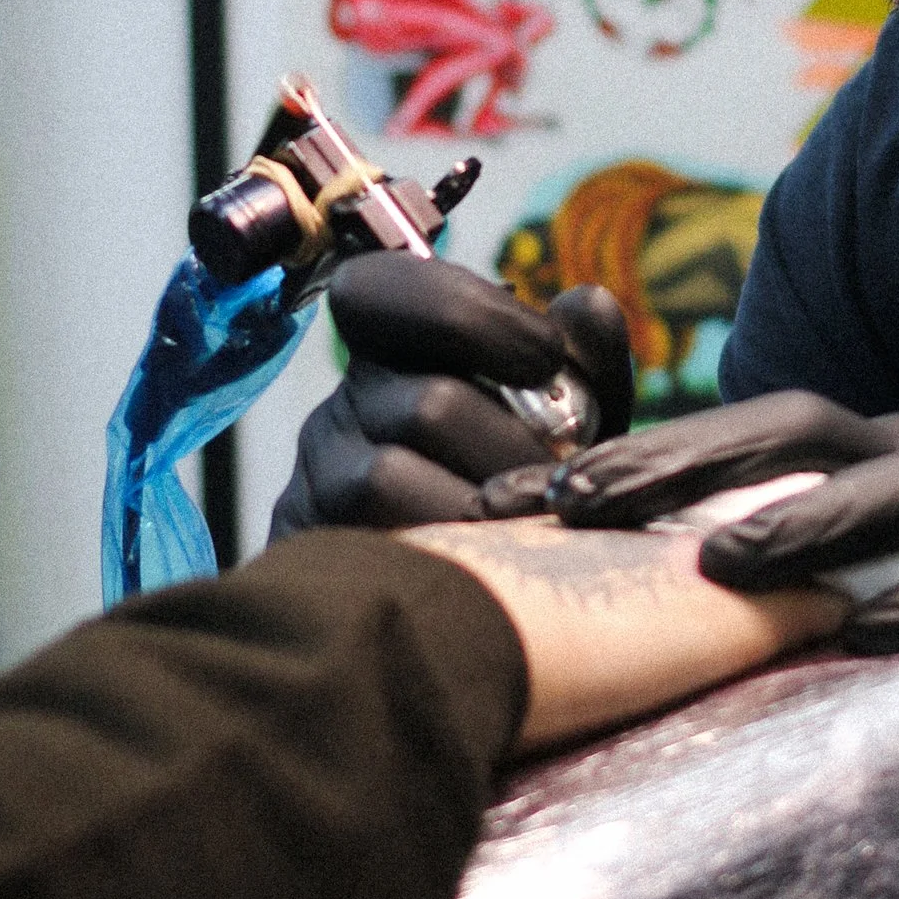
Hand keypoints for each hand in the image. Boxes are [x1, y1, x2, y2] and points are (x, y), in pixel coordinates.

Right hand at [269, 254, 634, 537]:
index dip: (468, 314)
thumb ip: (589, 365)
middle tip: (557, 488)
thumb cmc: (535, 499)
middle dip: (515, 452)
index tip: (547, 358)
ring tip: (529, 533)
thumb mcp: (577, 426)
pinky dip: (453, 561)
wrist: (502, 609)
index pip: (381, 289)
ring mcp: (316, 483)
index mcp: (399, 354)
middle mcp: (344, 408)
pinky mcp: (309, 556)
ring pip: (387, 476)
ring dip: (485, 511)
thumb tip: (584, 306)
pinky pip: (372, 547)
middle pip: (427, 403)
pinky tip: (494, 570)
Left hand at [555, 392, 898, 880]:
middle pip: (810, 430)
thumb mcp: (814, 609)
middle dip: (697, 458)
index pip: (736, 432)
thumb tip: (565, 584)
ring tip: (723, 561)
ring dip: (816, 517)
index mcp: (855, 463)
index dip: (634, 454)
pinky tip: (864, 634)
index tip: (525, 500)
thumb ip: (719, 574)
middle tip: (591, 505)